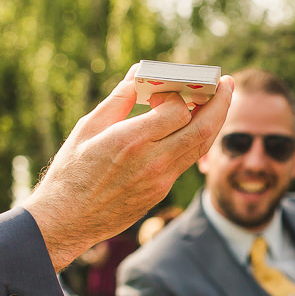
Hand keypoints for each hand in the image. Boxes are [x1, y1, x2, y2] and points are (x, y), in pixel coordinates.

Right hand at [25, 70, 233, 270]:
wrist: (67, 221)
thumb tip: (138, 75)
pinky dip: (195, 139)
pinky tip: (191, 126)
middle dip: (221, 103)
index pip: (177, 110)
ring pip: (201, 147)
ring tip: (218, 101)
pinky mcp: (161, 192)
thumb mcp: (88, 129)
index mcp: (132, 141)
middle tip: (227, 83)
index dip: (177, 94)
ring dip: (214, 121)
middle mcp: (153, 161)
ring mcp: (161, 180)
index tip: (165, 88)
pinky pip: (186, 161)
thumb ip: (118, 100)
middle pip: (203, 129)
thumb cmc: (71, 173)